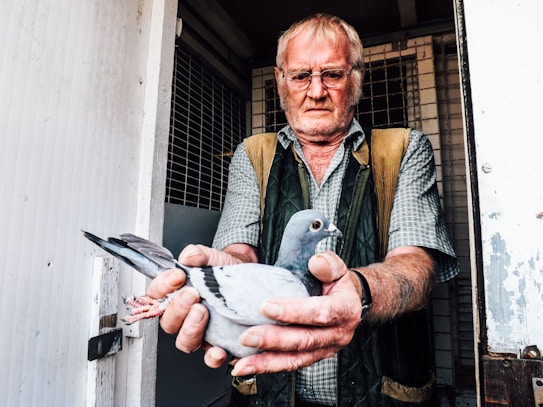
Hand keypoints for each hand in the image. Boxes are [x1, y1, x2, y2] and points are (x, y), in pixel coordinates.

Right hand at [146, 244, 239, 366]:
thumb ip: (199, 254)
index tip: (178, 276)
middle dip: (178, 308)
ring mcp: (201, 332)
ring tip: (203, 313)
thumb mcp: (214, 257)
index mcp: (177, 294)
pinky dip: (213, 356)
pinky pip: (210, 358)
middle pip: (168, 322)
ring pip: (184, 342)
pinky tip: (219, 349)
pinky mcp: (218, 345)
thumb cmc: (226, 271)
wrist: (250, 281)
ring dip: (190, 329)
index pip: (156, 294)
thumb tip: (189, 256)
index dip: (162, 286)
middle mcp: (185, 317)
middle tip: (192, 294)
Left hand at [230, 250, 361, 375]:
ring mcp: (325, 349)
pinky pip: (290, 364)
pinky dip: (267, 367)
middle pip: (304, 340)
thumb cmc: (338, 284)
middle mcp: (337, 334)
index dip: (293, 311)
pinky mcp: (313, 357)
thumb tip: (317, 262)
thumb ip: (328, 264)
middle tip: (247, 337)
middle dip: (273, 340)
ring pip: (295, 359)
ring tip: (242, 364)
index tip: (265, 307)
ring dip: (266, 362)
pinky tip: (247, 366)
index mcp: (345, 309)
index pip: (320, 312)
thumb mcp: (337, 269)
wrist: (349, 302)